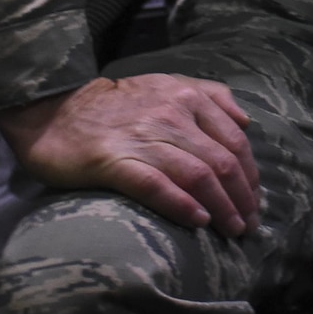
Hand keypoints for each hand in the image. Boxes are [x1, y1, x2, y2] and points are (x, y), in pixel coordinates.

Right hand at [0, 74, 260, 235]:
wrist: (56, 110)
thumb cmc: (118, 103)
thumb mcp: (169, 84)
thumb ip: (211, 96)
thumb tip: (246, 122)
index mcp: (190, 97)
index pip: (235, 141)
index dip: (250, 175)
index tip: (255, 200)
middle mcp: (173, 115)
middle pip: (222, 162)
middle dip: (242, 197)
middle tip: (250, 224)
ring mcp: (145, 138)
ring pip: (198, 175)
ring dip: (222, 207)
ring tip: (232, 229)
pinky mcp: (115, 161)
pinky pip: (156, 185)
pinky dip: (182, 204)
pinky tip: (199, 221)